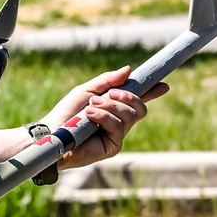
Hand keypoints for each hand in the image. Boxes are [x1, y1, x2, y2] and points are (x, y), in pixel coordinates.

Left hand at [42, 66, 168, 170]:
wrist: (53, 132)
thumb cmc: (66, 113)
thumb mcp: (87, 91)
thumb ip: (107, 81)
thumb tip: (129, 70)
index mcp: (113, 108)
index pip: (137, 100)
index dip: (151, 92)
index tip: (163, 84)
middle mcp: (119, 122)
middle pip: (140, 108)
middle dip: (128, 97)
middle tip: (110, 94)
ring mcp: (117, 135)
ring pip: (131, 116)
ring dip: (110, 107)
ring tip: (91, 107)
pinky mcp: (113, 147)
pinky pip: (118, 126)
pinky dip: (104, 117)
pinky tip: (90, 116)